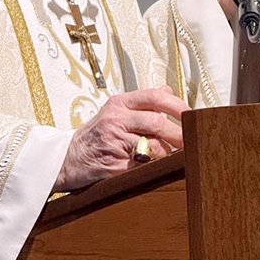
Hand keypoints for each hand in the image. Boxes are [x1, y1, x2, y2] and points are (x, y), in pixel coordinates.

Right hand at [53, 86, 187, 192]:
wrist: (66, 160)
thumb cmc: (95, 136)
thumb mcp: (114, 111)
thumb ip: (142, 102)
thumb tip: (168, 89)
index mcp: (119, 103)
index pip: (154, 97)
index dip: (177, 105)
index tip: (192, 114)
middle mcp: (116, 119)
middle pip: (157, 123)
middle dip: (180, 134)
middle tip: (193, 142)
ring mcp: (114, 142)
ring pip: (153, 147)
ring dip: (170, 154)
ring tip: (177, 157)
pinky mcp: (115, 165)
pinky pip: (144, 167)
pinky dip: (157, 169)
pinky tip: (160, 169)